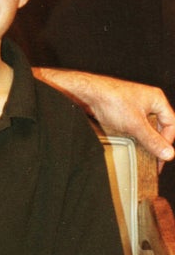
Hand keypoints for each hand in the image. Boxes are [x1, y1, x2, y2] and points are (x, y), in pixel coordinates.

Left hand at [37, 69, 174, 167]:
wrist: (88, 94)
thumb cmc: (111, 100)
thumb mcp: (135, 124)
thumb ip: (152, 140)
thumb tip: (168, 154)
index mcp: (156, 99)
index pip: (171, 124)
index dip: (167, 142)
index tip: (162, 157)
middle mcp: (148, 101)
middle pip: (159, 127)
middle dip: (157, 143)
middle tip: (154, 160)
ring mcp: (135, 106)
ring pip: (146, 128)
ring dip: (145, 141)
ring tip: (143, 156)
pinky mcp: (124, 112)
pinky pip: (135, 127)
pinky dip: (135, 137)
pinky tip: (132, 146)